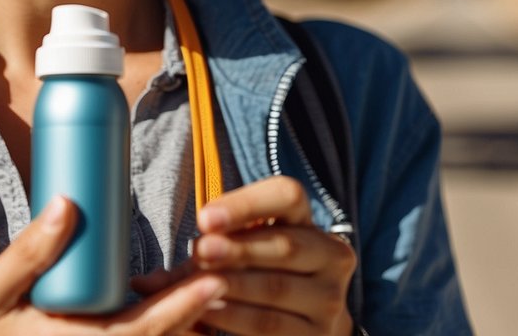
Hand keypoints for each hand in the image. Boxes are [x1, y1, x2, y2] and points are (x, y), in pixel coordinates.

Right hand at [0, 195, 228, 335]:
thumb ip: (27, 252)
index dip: (181, 310)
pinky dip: (144, 331)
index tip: (212, 282)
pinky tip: (162, 310)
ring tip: (200, 287)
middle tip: (218, 275)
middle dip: (189, 315)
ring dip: (173, 325)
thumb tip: (69, 204)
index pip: (140, 334)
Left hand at [188, 176, 356, 334]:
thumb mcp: (249, 243)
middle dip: (237, 248)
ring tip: (197, 284)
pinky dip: (234, 316)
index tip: (205, 218)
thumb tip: (185, 244)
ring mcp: (330, 298)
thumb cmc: (259, 268)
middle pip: (285, 245)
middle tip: (199, 252)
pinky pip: (270, 324)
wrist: (303, 318)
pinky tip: (208, 310)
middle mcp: (331, 255)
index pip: (287, 196)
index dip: (246, 204)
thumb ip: (225, 236)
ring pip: (276, 287)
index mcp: (309, 220)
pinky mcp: (318, 334)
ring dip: (231, 284)